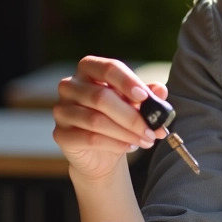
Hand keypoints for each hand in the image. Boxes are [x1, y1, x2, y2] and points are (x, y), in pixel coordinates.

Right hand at [52, 55, 168, 182]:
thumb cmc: (119, 118)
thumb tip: (160, 90)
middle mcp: (70, 86)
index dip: (128, 82)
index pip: (109, 68)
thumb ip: (147, 94)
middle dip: (132, 116)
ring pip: (96, 120)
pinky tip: (130, 146)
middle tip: (154, 130)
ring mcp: (62, 110)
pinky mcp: (61, 134)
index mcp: (89, 69)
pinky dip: (115, 143)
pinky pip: (90, 138)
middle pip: (101, 97)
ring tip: (147, 140)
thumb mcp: (136, 103)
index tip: (145, 97)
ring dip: (127, 132)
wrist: (102, 152)